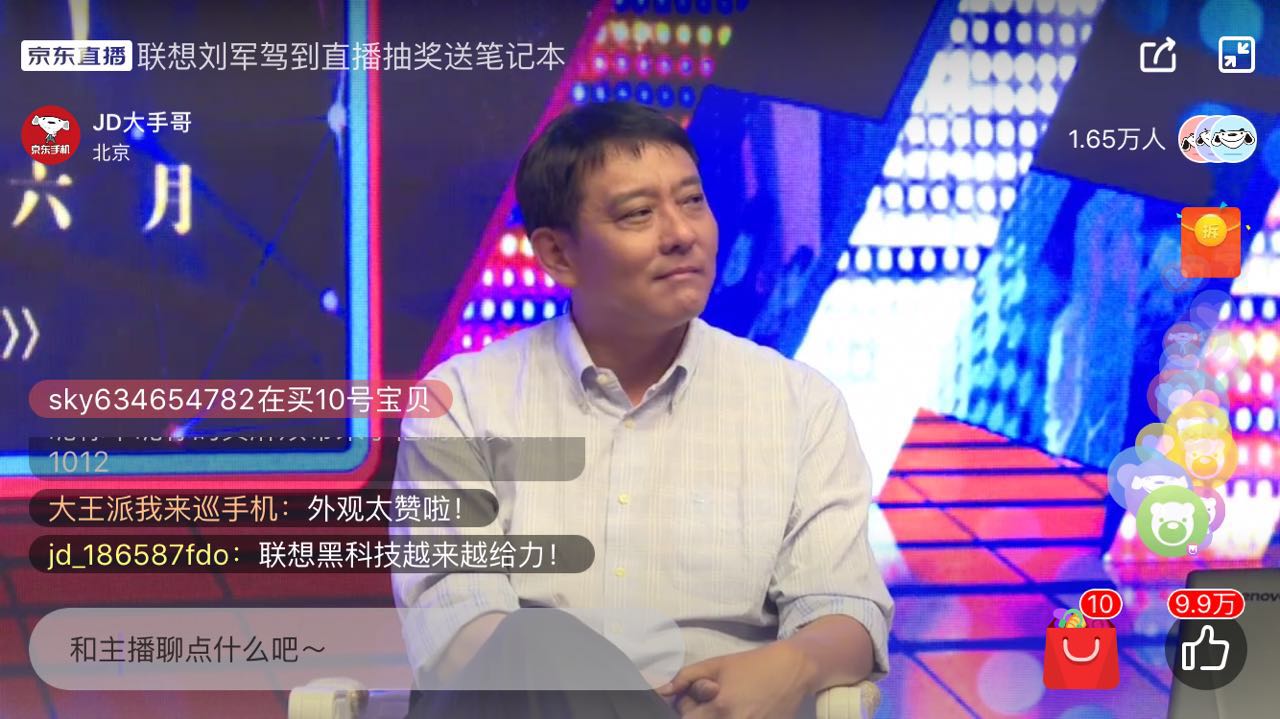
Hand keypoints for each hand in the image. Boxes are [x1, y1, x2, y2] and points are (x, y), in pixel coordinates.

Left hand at [655, 642, 813, 717]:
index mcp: (719, 708)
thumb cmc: (751, 666)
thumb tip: (660, 691)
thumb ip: (684, 678)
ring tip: (725, 707)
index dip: (686, 711)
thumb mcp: (715, 664)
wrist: (791, 670)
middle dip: (700, 716)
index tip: (694, 702)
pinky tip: (741, 710)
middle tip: (711, 703)